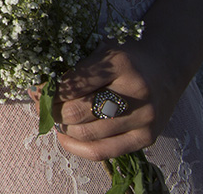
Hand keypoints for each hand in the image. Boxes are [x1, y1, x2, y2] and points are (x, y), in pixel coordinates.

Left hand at [49, 40, 181, 161]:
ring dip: (62, 128)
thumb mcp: (101, 50)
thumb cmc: (125, 56)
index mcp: (121, 64)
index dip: (48, 91)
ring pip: (88, 134)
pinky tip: (64, 137)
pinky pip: (104, 151)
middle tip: (40, 106)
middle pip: (78, 112)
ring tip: (52, 118)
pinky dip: (77, 147)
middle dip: (52, 111)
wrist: (167, 65)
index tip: (35, 90)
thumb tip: (37, 92)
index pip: (72, 84)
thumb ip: (74, 69)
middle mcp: (136, 93)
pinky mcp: (147, 138)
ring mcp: (144, 118)